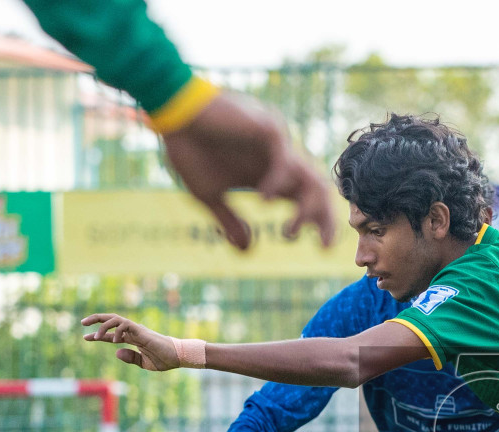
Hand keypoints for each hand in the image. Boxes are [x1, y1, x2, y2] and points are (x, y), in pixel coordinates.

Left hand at [82, 314, 178, 369]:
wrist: (178, 357)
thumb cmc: (165, 360)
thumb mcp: (144, 363)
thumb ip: (131, 358)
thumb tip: (117, 352)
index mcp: (132, 339)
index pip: (111, 334)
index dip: (97, 335)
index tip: (85, 337)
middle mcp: (133, 332)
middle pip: (111, 320)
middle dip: (96, 320)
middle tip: (82, 323)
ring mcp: (137, 330)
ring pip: (116, 319)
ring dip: (103, 325)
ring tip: (95, 336)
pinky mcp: (141, 331)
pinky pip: (125, 324)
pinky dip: (117, 330)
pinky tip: (114, 340)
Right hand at [161, 92, 336, 249]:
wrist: (171, 114)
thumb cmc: (188, 149)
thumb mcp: (208, 194)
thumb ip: (229, 220)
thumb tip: (247, 249)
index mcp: (270, 174)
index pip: (307, 198)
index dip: (321, 221)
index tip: (323, 247)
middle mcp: (280, 160)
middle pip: (319, 189)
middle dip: (326, 218)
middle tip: (323, 246)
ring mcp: (278, 144)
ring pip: (312, 176)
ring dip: (308, 208)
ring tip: (289, 231)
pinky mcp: (268, 129)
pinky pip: (286, 161)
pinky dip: (279, 183)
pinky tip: (264, 200)